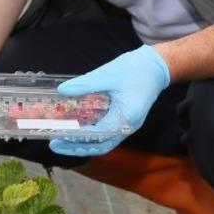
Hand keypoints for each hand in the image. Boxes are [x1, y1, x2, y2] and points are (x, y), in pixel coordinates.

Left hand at [48, 45, 169, 157]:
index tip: (57, 139)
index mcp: (125, 117)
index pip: (97, 135)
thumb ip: (85, 84)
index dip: (75, 139)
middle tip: (55, 145)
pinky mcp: (127, 120)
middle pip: (100, 146)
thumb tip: (63, 90)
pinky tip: (78, 131)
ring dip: (84, 144)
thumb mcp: (107, 74)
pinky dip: (93, 136)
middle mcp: (128, 126)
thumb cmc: (135, 68)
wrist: (158, 65)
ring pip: (104, 143)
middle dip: (76, 148)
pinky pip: (108, 134)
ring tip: (63, 141)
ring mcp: (129, 125)